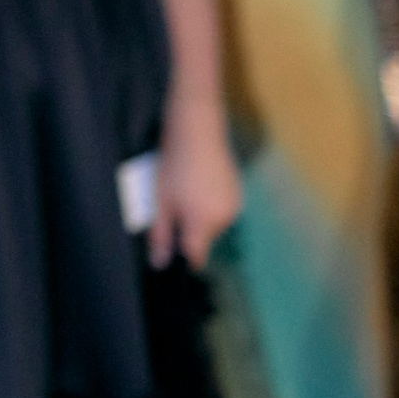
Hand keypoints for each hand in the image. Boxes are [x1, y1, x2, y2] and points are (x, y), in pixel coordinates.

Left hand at [150, 109, 240, 269]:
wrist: (198, 134)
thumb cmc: (174, 167)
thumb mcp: (161, 203)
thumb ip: (161, 235)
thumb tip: (159, 264)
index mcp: (203, 223)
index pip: (197, 257)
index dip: (184, 261)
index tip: (172, 255)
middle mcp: (224, 219)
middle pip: (204, 240)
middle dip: (188, 233)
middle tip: (171, 209)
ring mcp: (235, 206)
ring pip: (213, 226)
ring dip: (199, 219)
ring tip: (184, 194)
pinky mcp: (239, 194)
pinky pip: (222, 211)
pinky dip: (210, 207)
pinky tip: (198, 188)